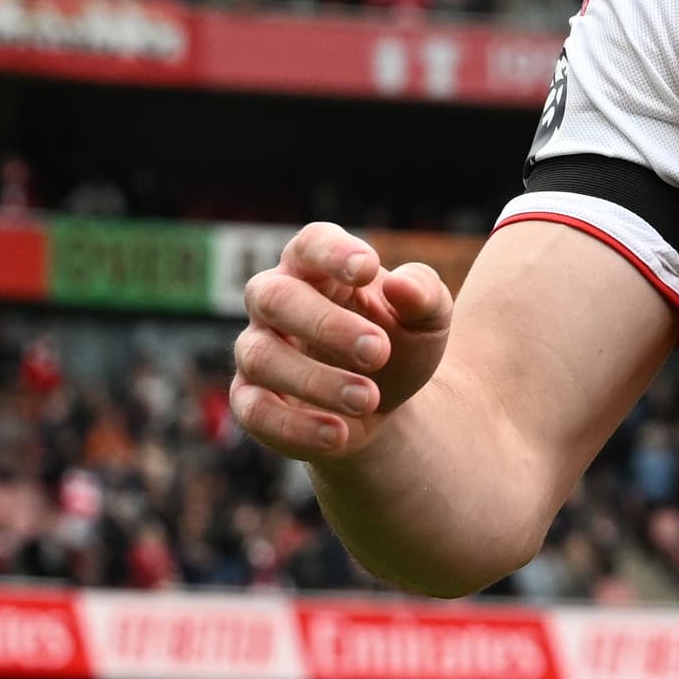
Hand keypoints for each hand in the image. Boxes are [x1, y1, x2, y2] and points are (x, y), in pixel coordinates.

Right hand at [232, 223, 455, 463]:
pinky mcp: (251, 399)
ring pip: (261, 356)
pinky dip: (294, 426)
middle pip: (274, 296)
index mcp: (316, 267)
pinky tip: (339, 435)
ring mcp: (256, 349)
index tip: (367, 269)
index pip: (312, 243)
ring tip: (368, 399)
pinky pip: (254, 411)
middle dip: (325, 325)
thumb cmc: (398, 343)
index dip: (333, 253)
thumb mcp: (428, 320)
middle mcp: (275, 300)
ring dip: (316, 381)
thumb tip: (403, 286)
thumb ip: (424, 295)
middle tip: (377, 352)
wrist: (382, 406)